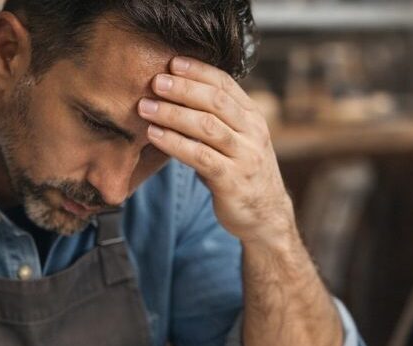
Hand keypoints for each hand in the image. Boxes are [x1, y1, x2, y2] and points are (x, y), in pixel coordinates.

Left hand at [139, 56, 294, 244]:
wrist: (266, 216)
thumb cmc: (244, 174)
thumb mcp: (239, 141)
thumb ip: (217, 120)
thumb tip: (177, 92)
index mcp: (254, 118)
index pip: (226, 85)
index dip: (199, 71)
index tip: (173, 62)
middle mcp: (253, 134)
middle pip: (216, 101)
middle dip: (183, 88)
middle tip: (155, 81)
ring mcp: (245, 157)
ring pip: (207, 126)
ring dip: (173, 114)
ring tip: (146, 107)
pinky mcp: (232, 181)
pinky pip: (200, 157)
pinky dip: (174, 143)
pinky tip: (155, 135)